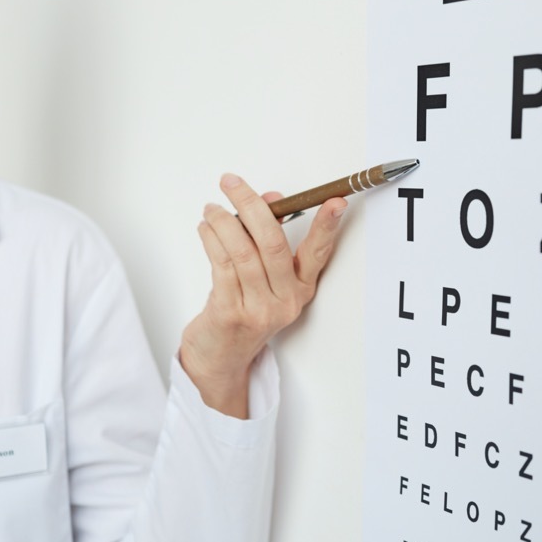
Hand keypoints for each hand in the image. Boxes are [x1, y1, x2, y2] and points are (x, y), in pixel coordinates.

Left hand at [180, 173, 345, 417]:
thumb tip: (268, 201)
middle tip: (232, 183)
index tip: (336, 202)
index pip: (318, 252)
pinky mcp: (232, 314)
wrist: (221, 358)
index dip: (326, 226)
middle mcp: (285, 300)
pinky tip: (206, 229)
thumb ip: (266, 238)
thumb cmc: (243, 312)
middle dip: (251, 207)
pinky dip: (211, 240)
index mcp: (300, 288)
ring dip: (222, 222)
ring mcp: (260, 309)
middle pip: (273, 244)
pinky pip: (222, 266)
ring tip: (211, 208)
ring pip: (242, 252)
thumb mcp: (262, 277)